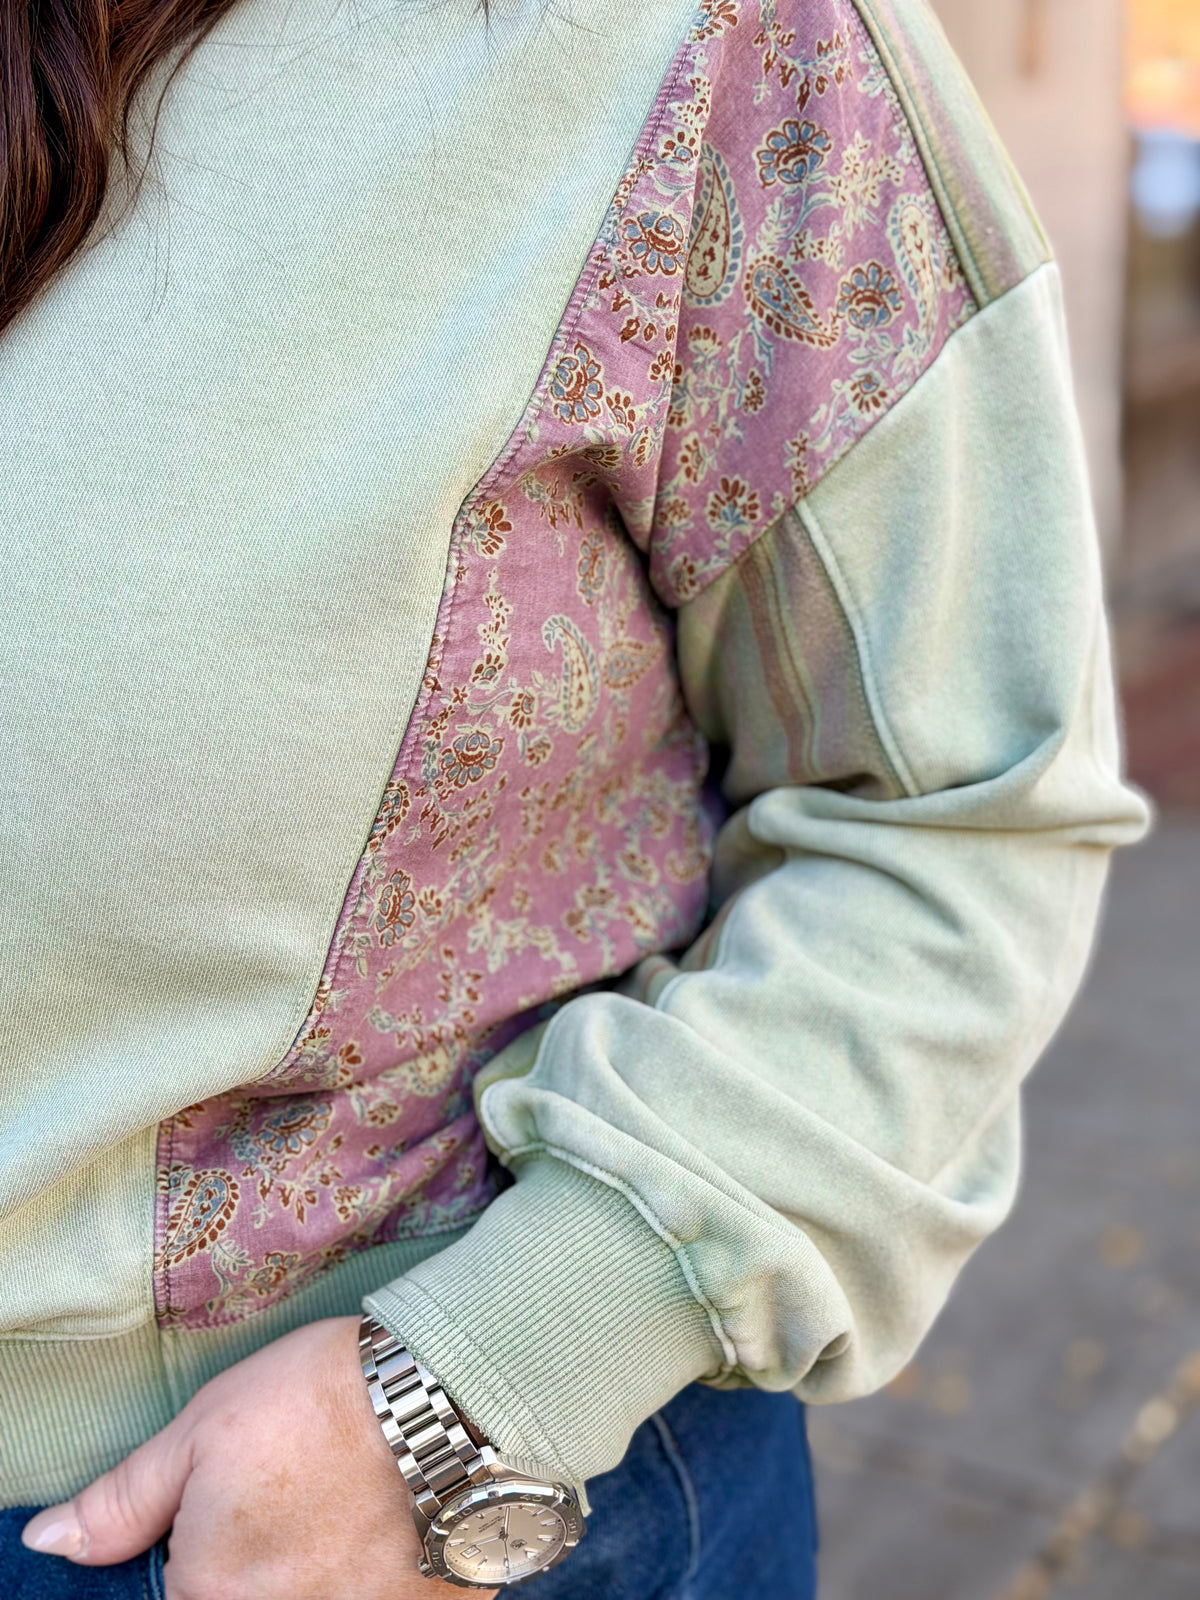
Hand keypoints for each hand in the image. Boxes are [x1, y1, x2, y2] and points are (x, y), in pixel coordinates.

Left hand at [21, 1315, 497, 1599]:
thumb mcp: (202, 1430)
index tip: (233, 1517)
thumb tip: (51, 1544)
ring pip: (313, 1599)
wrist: (450, 1393)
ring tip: (342, 1508)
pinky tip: (387, 1524)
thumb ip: (121, 1502)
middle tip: (296, 1503)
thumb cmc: (319, 1403)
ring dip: (317, 1572)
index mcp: (211, 1598)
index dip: (200, 1562)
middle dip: (260, 1566)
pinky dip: (371, 1576)